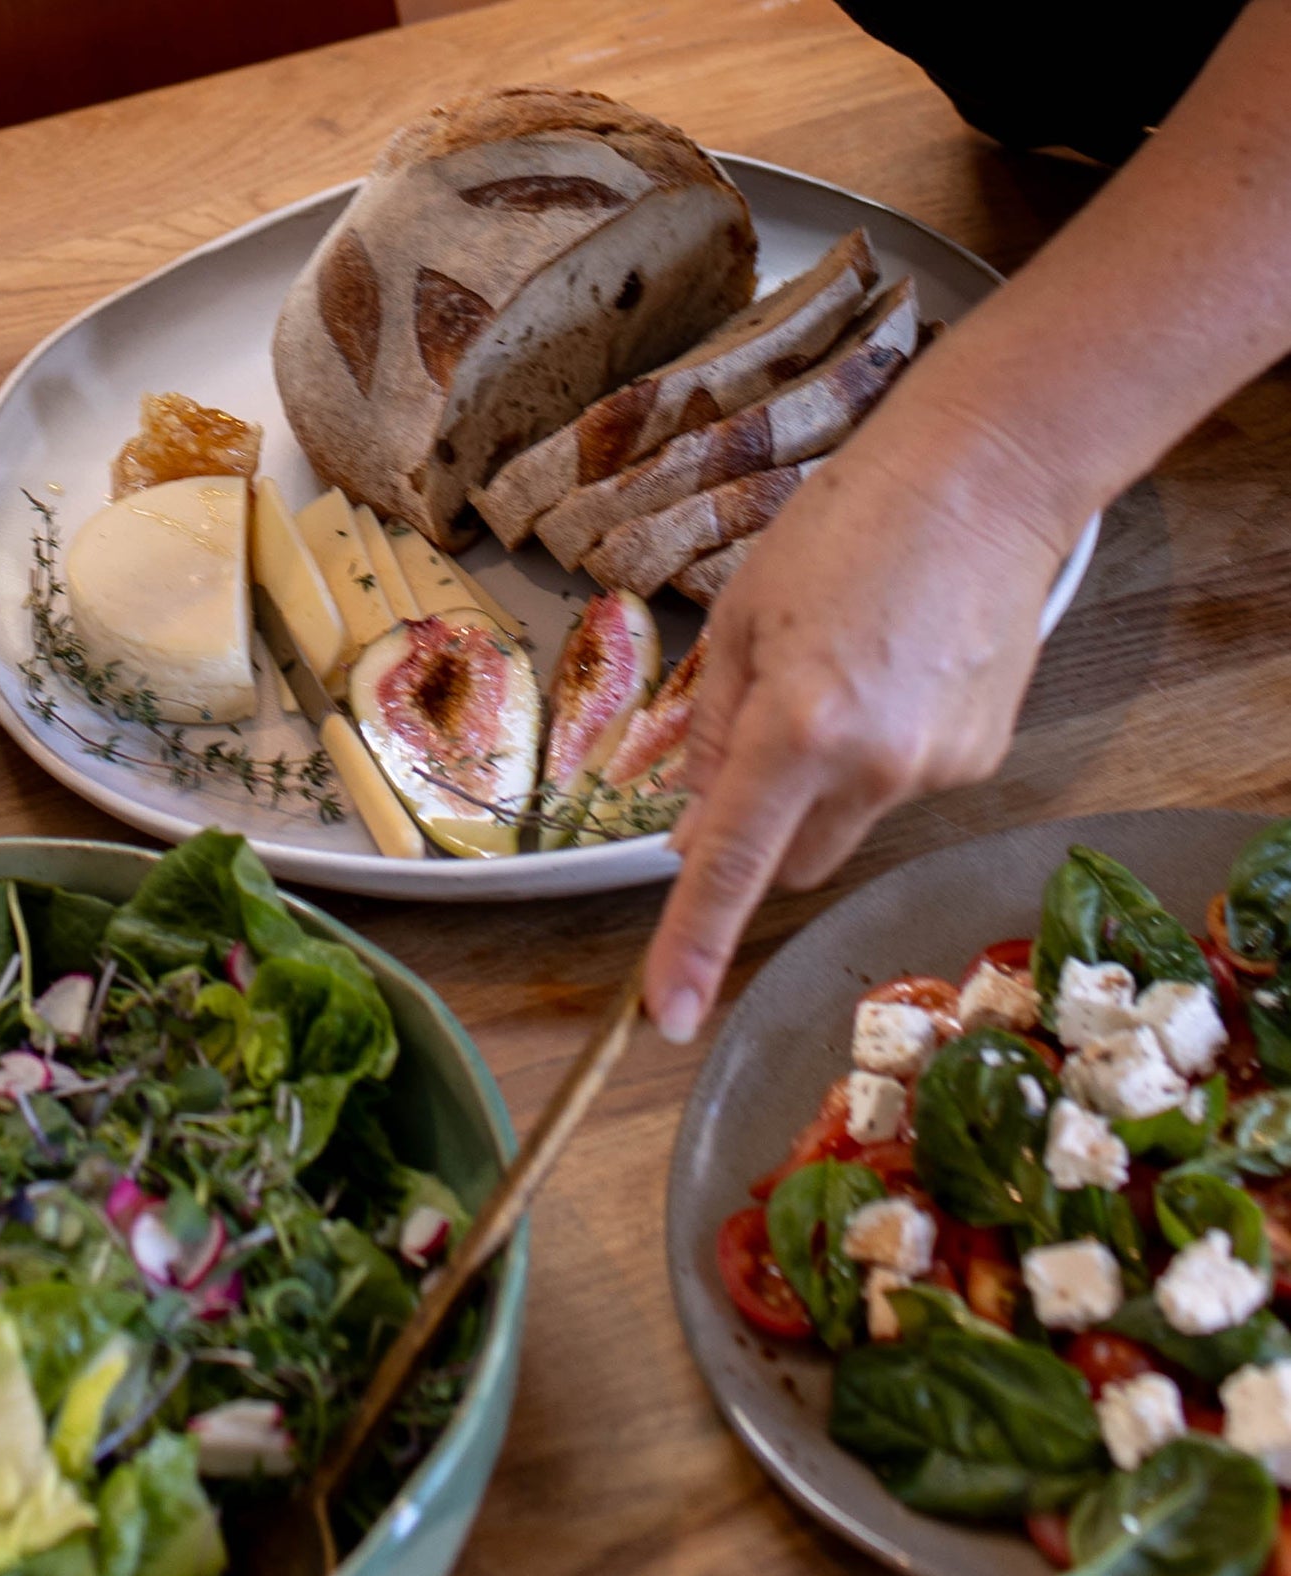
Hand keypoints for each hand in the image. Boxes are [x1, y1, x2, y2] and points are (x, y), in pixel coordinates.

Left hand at [642, 424, 1075, 1042]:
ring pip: (846, 827)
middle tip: (758, 748)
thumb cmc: (846, 527)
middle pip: (791, 863)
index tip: (668, 1015)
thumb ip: (710, 738)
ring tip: (845, 678)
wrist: (990, 477)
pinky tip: (896, 676)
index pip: (732, 867)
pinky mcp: (979, 756)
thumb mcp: (742, 621)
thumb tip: (694, 832)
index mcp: (797, 728)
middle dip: (760, 837)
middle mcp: (873, 766)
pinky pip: (900, 788)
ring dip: (822, 790)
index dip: (693, 946)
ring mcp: (937, 768)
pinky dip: (879, 758)